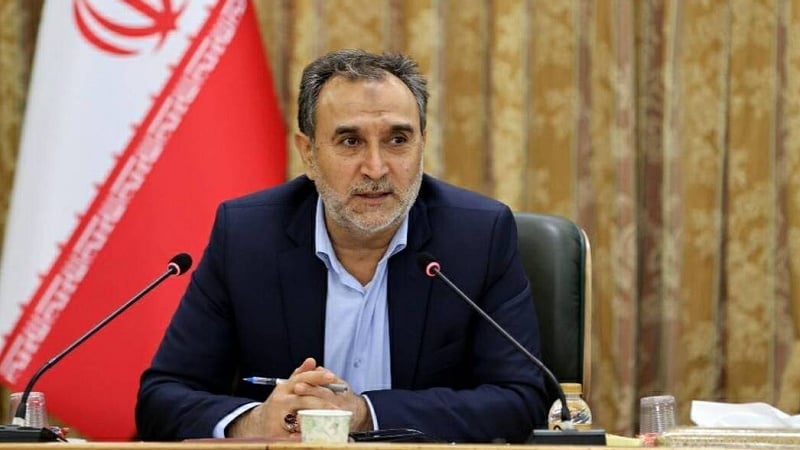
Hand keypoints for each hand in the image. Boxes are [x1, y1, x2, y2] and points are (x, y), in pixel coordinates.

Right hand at [226, 358, 373, 436]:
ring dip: (316, 419)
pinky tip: (317, 434)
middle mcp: (280, 401)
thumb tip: (312, 361)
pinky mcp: (277, 434)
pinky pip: (295, 435)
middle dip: (322, 404)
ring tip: (331, 420)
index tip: (332, 377)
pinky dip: (306, 435)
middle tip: (337, 407)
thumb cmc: (279, 404)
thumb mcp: (288, 387)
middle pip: (304, 400)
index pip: (302, 379)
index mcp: (284, 388)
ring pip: (300, 418)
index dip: (317, 377)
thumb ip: (301, 375)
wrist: (259, 423)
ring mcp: (277, 418)